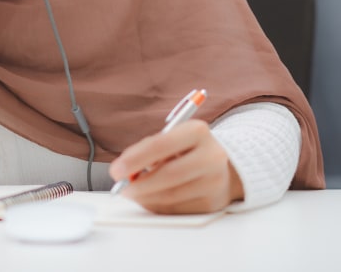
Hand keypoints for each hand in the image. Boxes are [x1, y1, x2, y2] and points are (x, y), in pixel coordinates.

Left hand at [108, 120, 243, 213]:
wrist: (224, 165)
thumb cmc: (189, 149)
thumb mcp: (174, 137)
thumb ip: (149, 149)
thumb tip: (124, 170)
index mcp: (198, 131)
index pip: (161, 145)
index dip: (135, 159)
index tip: (116, 170)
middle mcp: (211, 156)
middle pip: (169, 175)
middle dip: (139, 184)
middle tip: (121, 187)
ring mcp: (214, 182)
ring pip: (170, 196)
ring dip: (145, 197)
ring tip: (133, 192)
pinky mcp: (212, 203)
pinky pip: (176, 209)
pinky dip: (157, 205)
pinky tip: (151, 198)